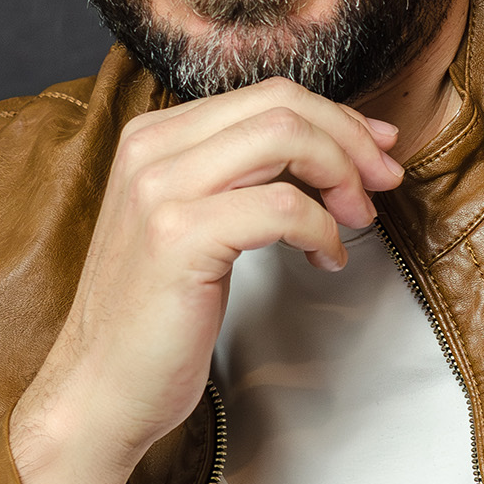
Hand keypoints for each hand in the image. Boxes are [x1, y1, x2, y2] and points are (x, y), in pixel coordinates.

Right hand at [8, 78, 403, 483]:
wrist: (100, 389)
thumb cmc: (154, 316)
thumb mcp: (192, 221)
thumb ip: (240, 176)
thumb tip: (327, 146)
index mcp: (153, 136)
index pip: (267, 95)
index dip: (338, 118)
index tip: (378, 152)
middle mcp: (150, 149)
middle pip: (281, 105)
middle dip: (351, 140)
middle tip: (384, 183)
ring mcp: (160, 190)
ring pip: (285, 138)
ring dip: (341, 176)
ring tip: (357, 220)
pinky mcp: (178, 238)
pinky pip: (282, 207)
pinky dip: (322, 229)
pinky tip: (325, 259)